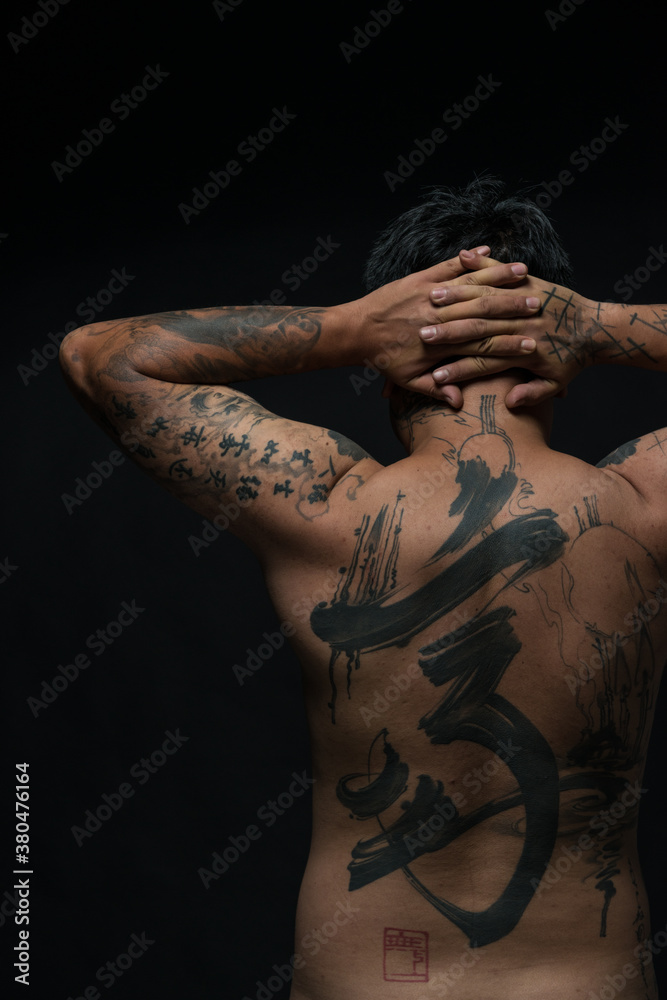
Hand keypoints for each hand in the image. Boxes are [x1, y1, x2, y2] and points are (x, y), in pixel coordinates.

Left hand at [349, 248, 543, 403]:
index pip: (481, 343)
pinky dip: (470, 259)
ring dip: (499, 276)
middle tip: (540, 303)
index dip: (509, 343)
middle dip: (513, 305)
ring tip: (525, 272)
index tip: (534, 343)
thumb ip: (435, 390)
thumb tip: (458, 402)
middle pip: (483, 310)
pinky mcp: (421, 278)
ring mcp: (430, 294)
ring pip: (470, 283)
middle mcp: (439, 317)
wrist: (353, 331)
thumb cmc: (382, 358)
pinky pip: (450, 265)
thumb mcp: (408, 380)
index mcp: (441, 344)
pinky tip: (490, 250)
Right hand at [418, 249, 597, 406]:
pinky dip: (484, 263)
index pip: (483, 363)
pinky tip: (463, 256)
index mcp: (522, 353)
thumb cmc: (572, 360)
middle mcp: (520, 326)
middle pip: (477, 329)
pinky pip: (502, 272)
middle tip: (421, 334)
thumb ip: (532, 394)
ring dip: (457, 297)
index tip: (435, 377)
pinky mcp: (529, 283)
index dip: (458, 371)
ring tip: (432, 297)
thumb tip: (510, 404)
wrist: (597, 330)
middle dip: (447, 332)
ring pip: (485, 297)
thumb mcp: (555, 383)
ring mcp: (524, 301)